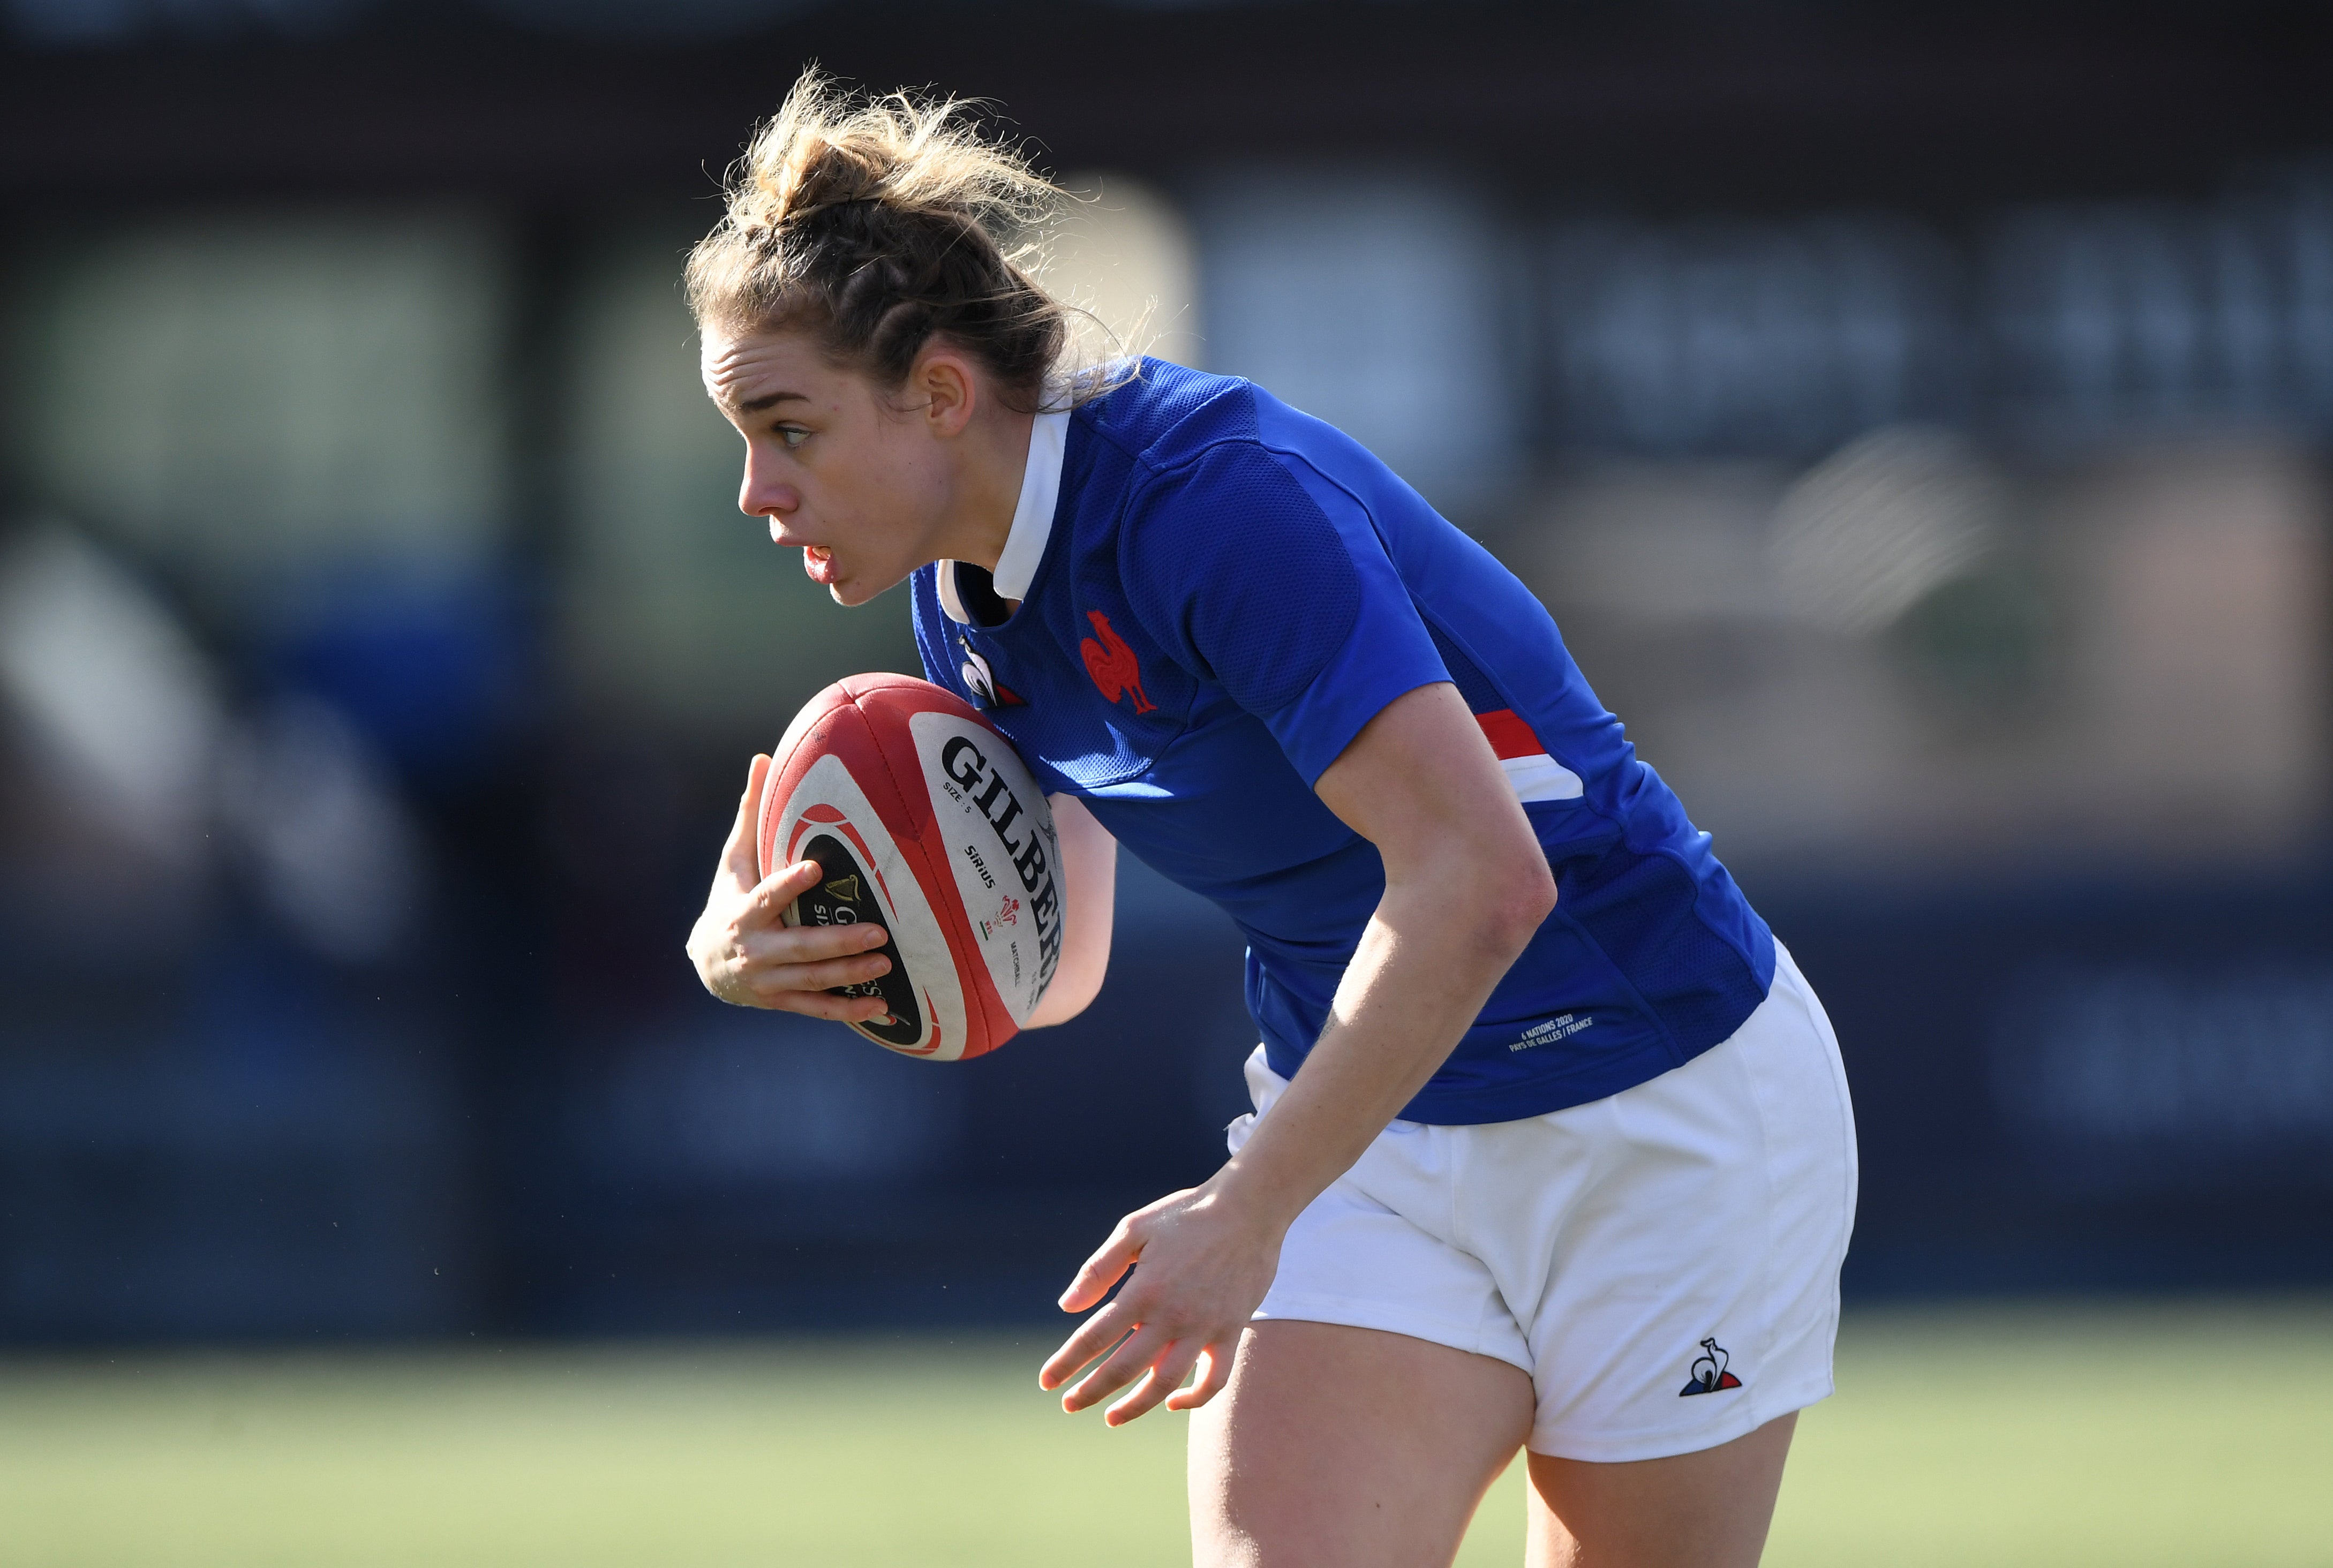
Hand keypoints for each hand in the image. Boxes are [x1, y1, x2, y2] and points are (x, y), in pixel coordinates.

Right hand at [685, 754, 895, 1022]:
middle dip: (838, 943)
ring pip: (812, 981)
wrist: (707, 964)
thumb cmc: (728, 900)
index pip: (767, 896)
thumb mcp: (733, 862)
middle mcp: (754, 951)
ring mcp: (767, 981)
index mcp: (742, 912)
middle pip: (799, 948)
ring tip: (887, 963)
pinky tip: (882, 1008)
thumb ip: (750, 816)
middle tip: (880, 932)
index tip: (816, 868)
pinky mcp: (779, 1002)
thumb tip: (760, 759)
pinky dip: (849, 1011)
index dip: (789, 885)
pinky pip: (817, 1009)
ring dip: (850, 975)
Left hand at [1038, 1177, 1284, 1425]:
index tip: (1046, 1381)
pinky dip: (1194, 1399)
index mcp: (1143, 1290)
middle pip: (1122, 1369)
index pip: (1093, 1338)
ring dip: (1134, 1406)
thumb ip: (1099, 1269)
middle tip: (1069, 1404)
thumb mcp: (1134, 1229)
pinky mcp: (1230, 1332)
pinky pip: (1214, 1380)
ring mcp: (1204, 1328)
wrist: (1249, 1209)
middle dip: (1090, 1391)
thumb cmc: (1186, 1215)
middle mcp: (1172, 1316)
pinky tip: (1173, 1403)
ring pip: (1164, 1383)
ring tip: (1111, 1418)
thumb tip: (1066, 1306)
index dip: (1066, 1363)